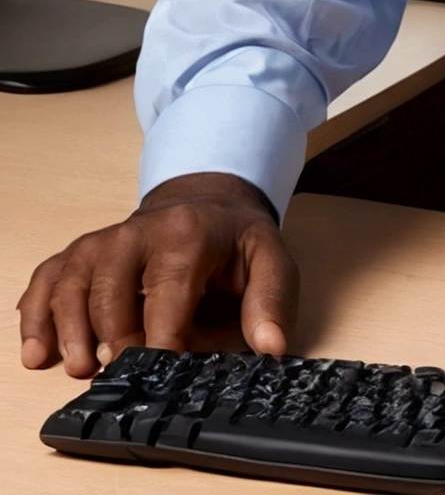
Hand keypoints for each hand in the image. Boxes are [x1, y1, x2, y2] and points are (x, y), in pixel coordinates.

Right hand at [17, 173, 297, 378]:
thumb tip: (271, 348)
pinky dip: (36, 313)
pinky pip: (48, 277)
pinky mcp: (83, 250)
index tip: (164, 378)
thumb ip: (272, 303)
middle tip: (125, 380)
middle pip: (111, 294)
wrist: (208, 200)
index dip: (162, 344)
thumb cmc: (236, 241)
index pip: (165, 295)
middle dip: (116, 342)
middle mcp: (138, 233)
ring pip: (73, 284)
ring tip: (80, 368)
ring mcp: (105, 239)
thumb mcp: (270, 260)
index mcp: (186, 235)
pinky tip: (38, 350)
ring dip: (71, 331)